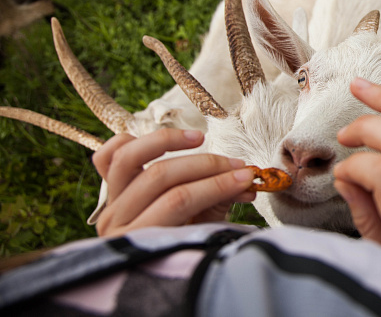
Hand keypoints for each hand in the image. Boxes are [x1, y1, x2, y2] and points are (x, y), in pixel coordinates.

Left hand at [92, 128, 256, 236]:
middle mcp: (116, 221)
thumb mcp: (202, 236)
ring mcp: (109, 203)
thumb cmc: (185, 251)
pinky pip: (105, 157)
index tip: (247, 178)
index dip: (216, 185)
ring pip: (129, 158)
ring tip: (200, 137)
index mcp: (139, 240)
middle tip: (237, 165)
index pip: (178, 201)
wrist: (153, 270)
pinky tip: (160, 141)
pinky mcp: (108, 189)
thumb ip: (219, 207)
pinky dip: (129, 141)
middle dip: (206, 165)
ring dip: (168, 141)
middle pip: (160, 177)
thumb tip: (245, 184)